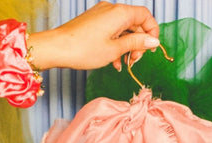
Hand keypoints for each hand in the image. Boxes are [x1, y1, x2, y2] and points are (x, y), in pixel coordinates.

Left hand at [27, 2, 159, 71]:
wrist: (57, 48)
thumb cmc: (84, 49)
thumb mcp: (115, 50)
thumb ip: (136, 44)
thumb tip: (153, 41)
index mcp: (120, 13)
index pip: (145, 16)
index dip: (152, 32)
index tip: (151, 49)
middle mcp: (112, 9)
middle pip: (135, 23)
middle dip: (138, 42)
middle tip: (134, 60)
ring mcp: (102, 14)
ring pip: (123, 28)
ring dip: (127, 46)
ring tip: (124, 63)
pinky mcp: (94, 21)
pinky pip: (112, 30)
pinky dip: (116, 44)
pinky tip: (114, 61)